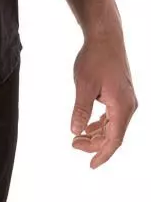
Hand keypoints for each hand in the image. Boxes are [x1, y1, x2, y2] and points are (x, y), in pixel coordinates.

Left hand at [70, 28, 137, 168]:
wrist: (105, 36)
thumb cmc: (95, 58)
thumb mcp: (84, 85)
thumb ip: (81, 109)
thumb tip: (75, 130)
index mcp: (122, 106)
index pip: (114, 140)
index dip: (102, 154)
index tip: (90, 165)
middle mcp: (128, 105)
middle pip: (113, 134)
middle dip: (94, 143)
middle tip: (73, 145)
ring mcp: (126, 99)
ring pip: (113, 125)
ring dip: (97, 133)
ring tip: (77, 137)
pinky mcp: (121, 93)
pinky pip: (113, 115)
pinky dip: (101, 122)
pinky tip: (89, 125)